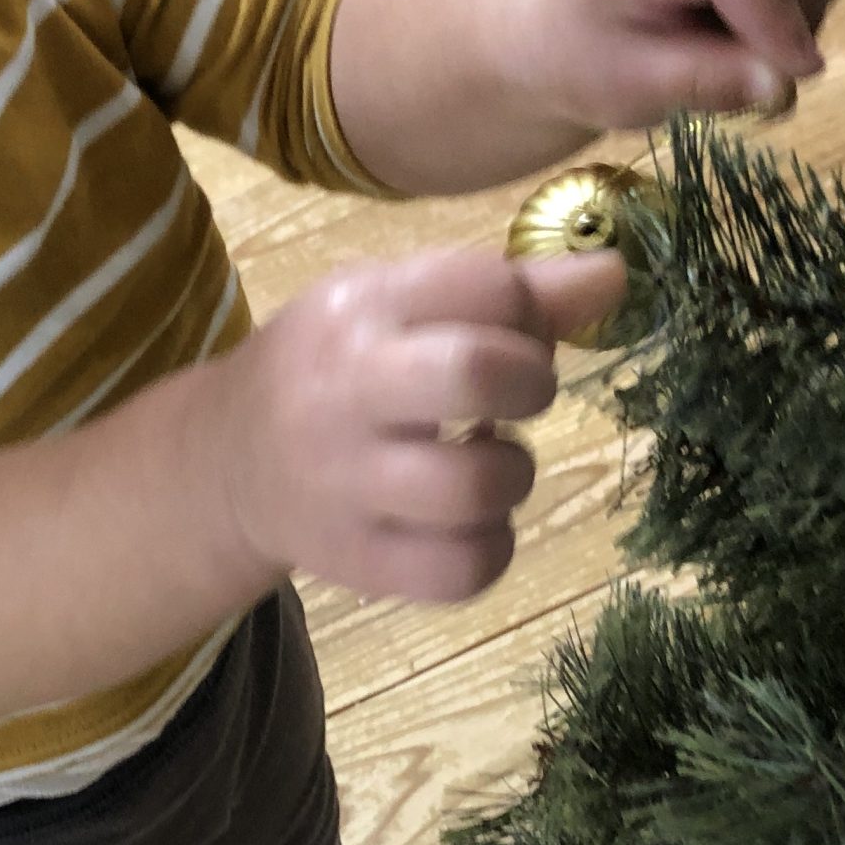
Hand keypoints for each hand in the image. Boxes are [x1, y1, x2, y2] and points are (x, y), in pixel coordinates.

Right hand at [210, 247, 625, 604]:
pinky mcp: (357, 563)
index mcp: (359, 309)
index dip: (527, 311)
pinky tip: (470, 522)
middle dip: (530, 384)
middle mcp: (344, 391)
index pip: (482, 285)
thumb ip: (506, 291)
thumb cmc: (338, 368)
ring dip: (515, 473)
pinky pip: (463, 571)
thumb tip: (616, 274)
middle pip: (477, 374)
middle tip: (517, 397)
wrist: (228, 463)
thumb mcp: (398, 306)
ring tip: (486, 460)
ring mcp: (345, 485)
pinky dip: (491, 548)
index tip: (513, 333)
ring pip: (479, 487)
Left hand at [511, 0, 844, 129]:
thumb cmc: (585, 62)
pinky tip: (774, 5)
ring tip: (765, 37)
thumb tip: (782, 85)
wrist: (558, 27)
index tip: (795, 73)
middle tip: (771, 65)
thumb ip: (706, 84)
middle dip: (800, 0)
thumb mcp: (631, 90)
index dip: (780, 12)